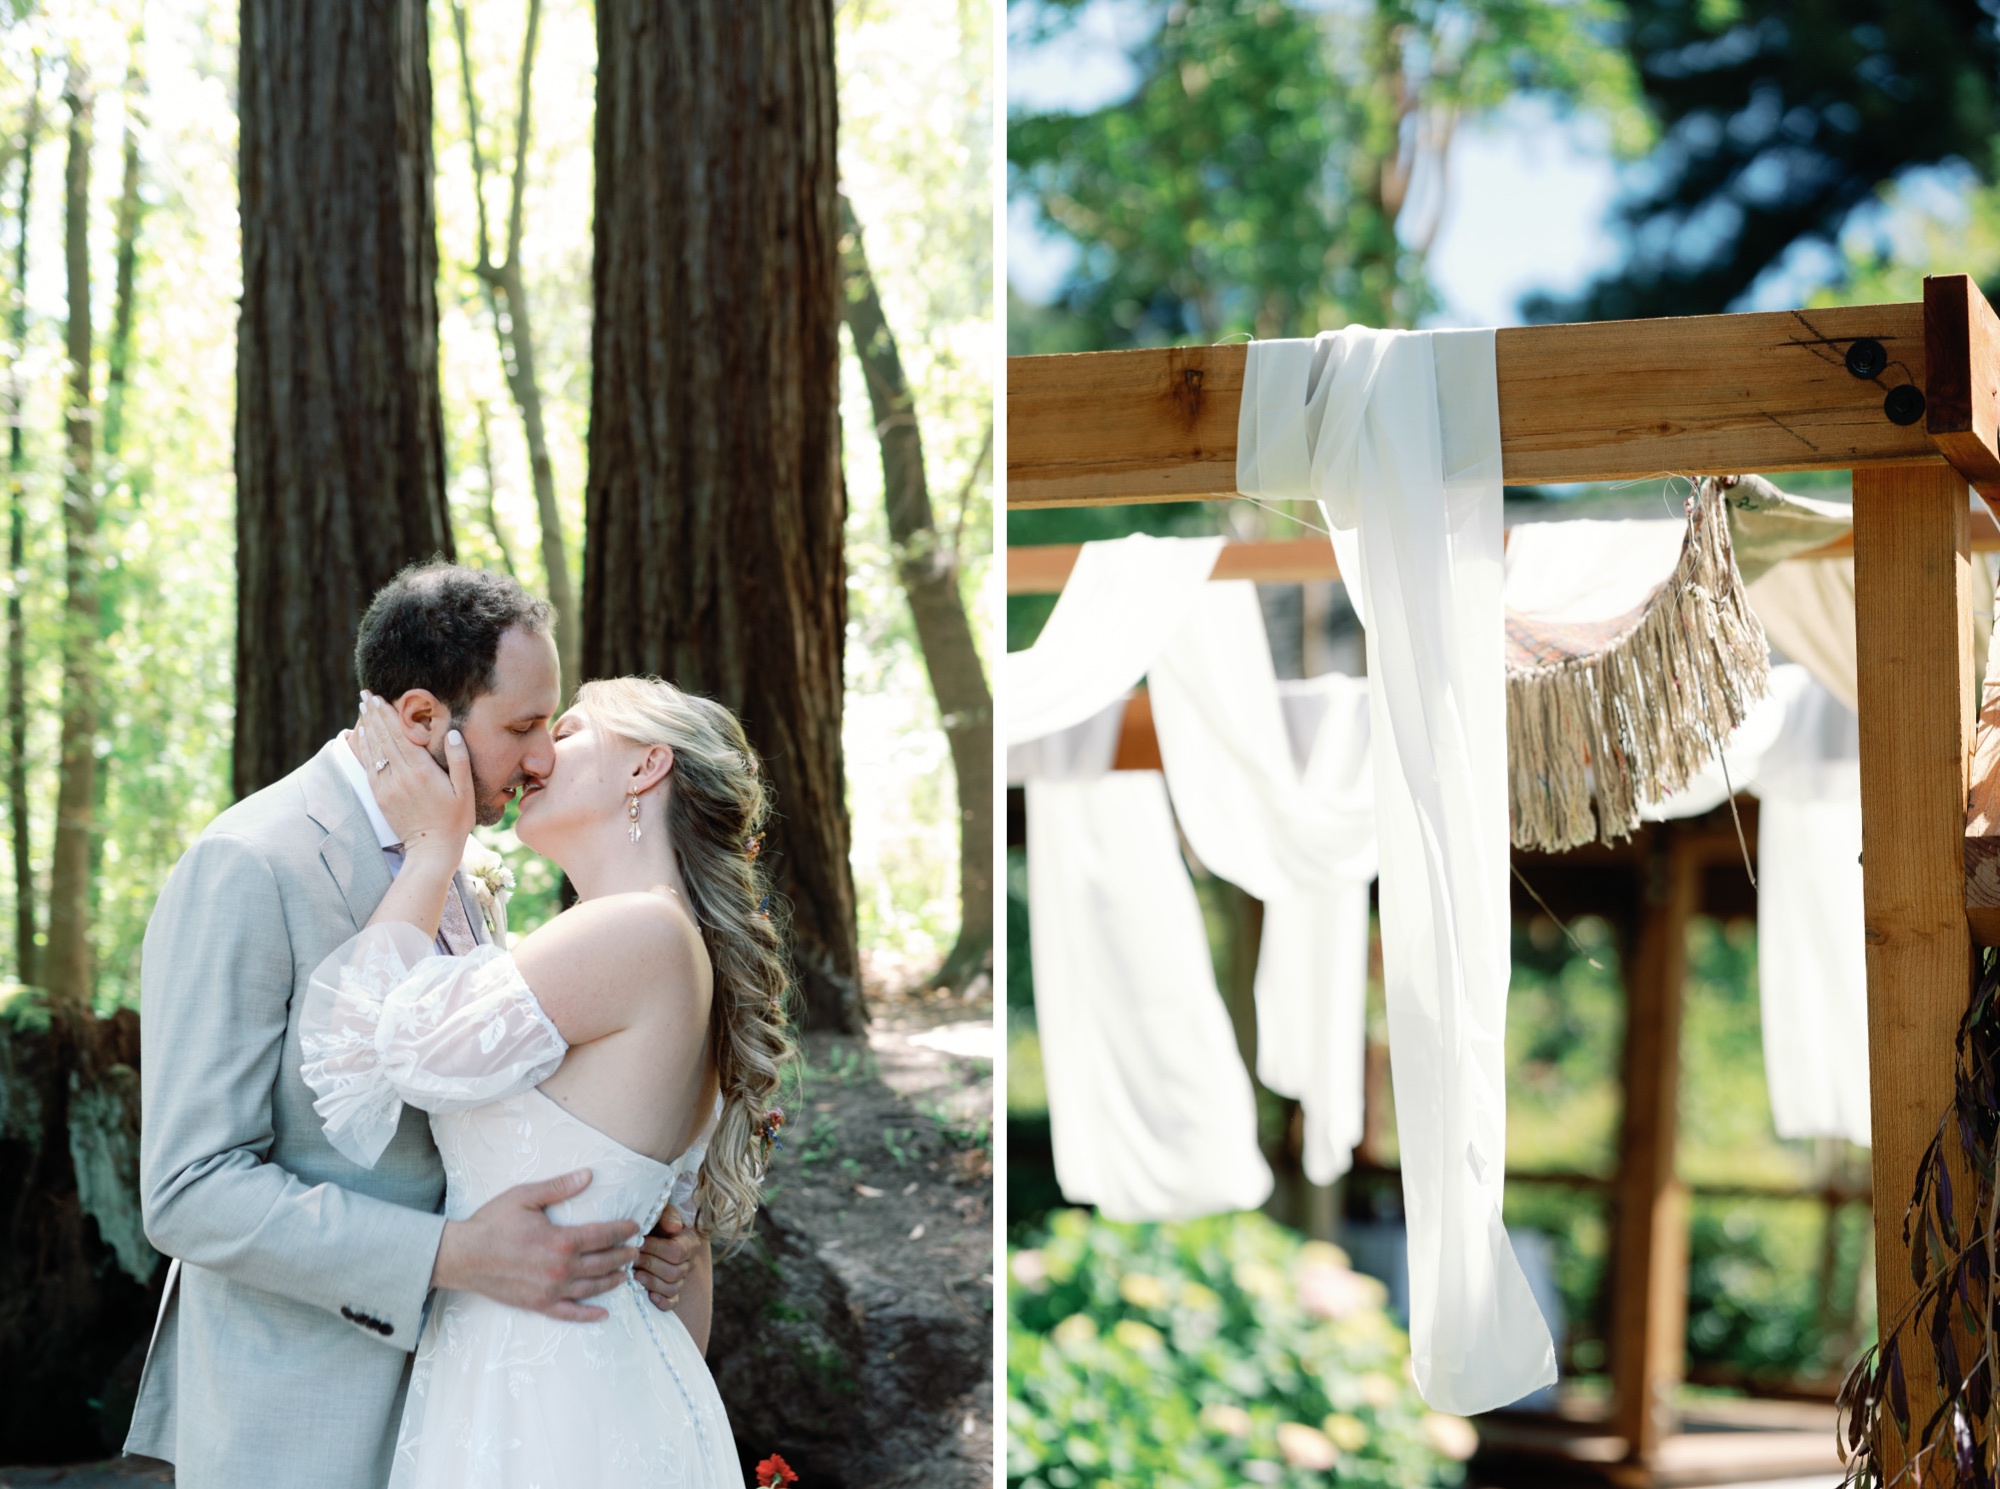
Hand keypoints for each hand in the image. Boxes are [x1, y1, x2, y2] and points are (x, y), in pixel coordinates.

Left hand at [353, 691, 473, 857]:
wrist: (432, 849)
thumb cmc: (455, 819)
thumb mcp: (465, 790)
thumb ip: (459, 760)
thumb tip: (452, 733)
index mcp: (421, 771)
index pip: (400, 735)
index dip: (388, 714)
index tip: (379, 697)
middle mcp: (401, 776)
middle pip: (383, 737)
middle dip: (373, 714)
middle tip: (365, 694)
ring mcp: (387, 786)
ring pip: (373, 750)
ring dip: (366, 727)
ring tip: (362, 708)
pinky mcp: (380, 796)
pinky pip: (368, 766)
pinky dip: (363, 748)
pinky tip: (361, 735)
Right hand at [432, 1169, 640, 1321]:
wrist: (462, 1256)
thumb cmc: (492, 1223)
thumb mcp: (525, 1197)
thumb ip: (559, 1187)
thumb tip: (588, 1175)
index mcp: (560, 1240)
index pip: (602, 1236)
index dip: (622, 1231)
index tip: (635, 1227)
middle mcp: (560, 1269)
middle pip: (602, 1263)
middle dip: (622, 1256)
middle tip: (636, 1251)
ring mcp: (550, 1290)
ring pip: (591, 1288)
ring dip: (612, 1281)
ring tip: (625, 1275)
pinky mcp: (538, 1305)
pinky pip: (569, 1313)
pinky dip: (588, 1314)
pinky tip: (603, 1313)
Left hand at [636, 1205, 697, 1311]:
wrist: (652, 1232)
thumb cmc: (656, 1220)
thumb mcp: (661, 1211)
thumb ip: (667, 1215)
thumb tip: (673, 1227)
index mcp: (689, 1241)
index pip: (677, 1251)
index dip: (656, 1249)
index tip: (639, 1242)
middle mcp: (688, 1262)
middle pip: (674, 1271)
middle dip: (650, 1265)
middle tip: (631, 1259)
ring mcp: (681, 1279)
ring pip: (672, 1287)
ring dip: (652, 1282)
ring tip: (634, 1275)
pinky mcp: (672, 1292)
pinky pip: (672, 1303)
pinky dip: (662, 1302)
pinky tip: (649, 1296)